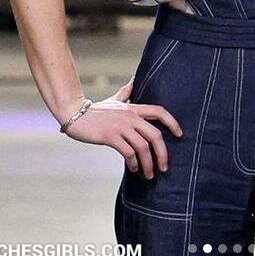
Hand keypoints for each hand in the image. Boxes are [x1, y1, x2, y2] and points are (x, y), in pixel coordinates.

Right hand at [62, 77, 182, 178]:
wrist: (74, 114)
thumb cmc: (96, 110)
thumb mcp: (114, 99)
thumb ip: (126, 92)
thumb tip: (134, 81)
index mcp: (133, 108)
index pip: (159, 112)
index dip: (172, 122)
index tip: (179, 134)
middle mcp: (130, 116)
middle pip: (155, 134)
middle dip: (163, 153)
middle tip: (164, 168)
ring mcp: (121, 126)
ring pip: (143, 147)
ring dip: (148, 163)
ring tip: (149, 174)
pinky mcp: (110, 136)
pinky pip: (128, 152)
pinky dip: (133, 163)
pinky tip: (133, 169)